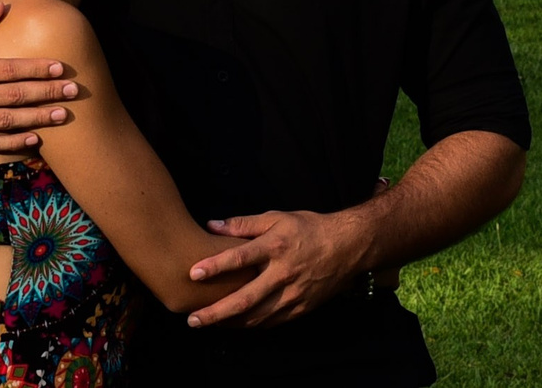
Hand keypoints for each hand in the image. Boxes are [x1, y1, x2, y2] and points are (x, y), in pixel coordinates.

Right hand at [0, 0, 79, 153]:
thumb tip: (2, 6)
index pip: (8, 69)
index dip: (36, 68)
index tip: (60, 67)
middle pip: (13, 96)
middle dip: (46, 93)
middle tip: (72, 91)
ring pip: (6, 122)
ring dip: (37, 119)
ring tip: (62, 115)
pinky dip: (13, 142)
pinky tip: (35, 139)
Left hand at [184, 208, 371, 327]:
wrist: (348, 246)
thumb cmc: (309, 228)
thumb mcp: (278, 217)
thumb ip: (243, 224)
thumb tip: (212, 225)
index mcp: (276, 246)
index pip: (240, 258)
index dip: (216, 266)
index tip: (193, 273)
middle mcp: (283, 273)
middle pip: (245, 299)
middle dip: (216, 312)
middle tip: (193, 319)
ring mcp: (293, 294)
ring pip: (256, 316)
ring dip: (230, 323)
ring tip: (208, 323)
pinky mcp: (300, 308)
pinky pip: (271, 322)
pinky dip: (251, 325)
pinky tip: (235, 324)